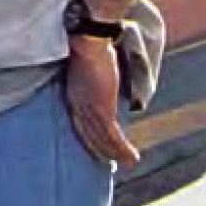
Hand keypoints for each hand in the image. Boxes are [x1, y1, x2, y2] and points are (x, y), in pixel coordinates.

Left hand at [63, 36, 140, 169]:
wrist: (89, 41)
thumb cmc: (89, 47)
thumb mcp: (88, 68)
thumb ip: (92, 80)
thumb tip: (103, 82)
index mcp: (73, 97)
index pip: (79, 125)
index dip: (88, 138)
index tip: (96, 149)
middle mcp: (78, 107)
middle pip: (89, 136)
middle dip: (101, 151)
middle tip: (112, 164)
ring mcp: (90, 110)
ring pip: (102, 140)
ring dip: (116, 154)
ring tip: (129, 162)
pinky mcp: (102, 109)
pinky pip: (112, 136)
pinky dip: (122, 148)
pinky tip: (132, 156)